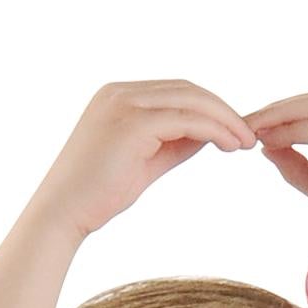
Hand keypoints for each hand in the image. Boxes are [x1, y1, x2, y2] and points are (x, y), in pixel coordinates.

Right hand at [32, 79, 256, 238]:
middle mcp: (119, 92)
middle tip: (248, 135)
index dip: (209, 108)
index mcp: (117, 96)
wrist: (59, 217)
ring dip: (224, 120)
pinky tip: (228, 146)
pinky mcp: (132, 123)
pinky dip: (214, 131)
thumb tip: (209, 135)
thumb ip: (173, 143)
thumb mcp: (142, 162)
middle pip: (188, 90)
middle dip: (223, 111)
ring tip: (244, 143)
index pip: (176, 92)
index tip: (233, 131)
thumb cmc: (94, 198)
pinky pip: (187, 120)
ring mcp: (124, 104)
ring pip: (192, 101)